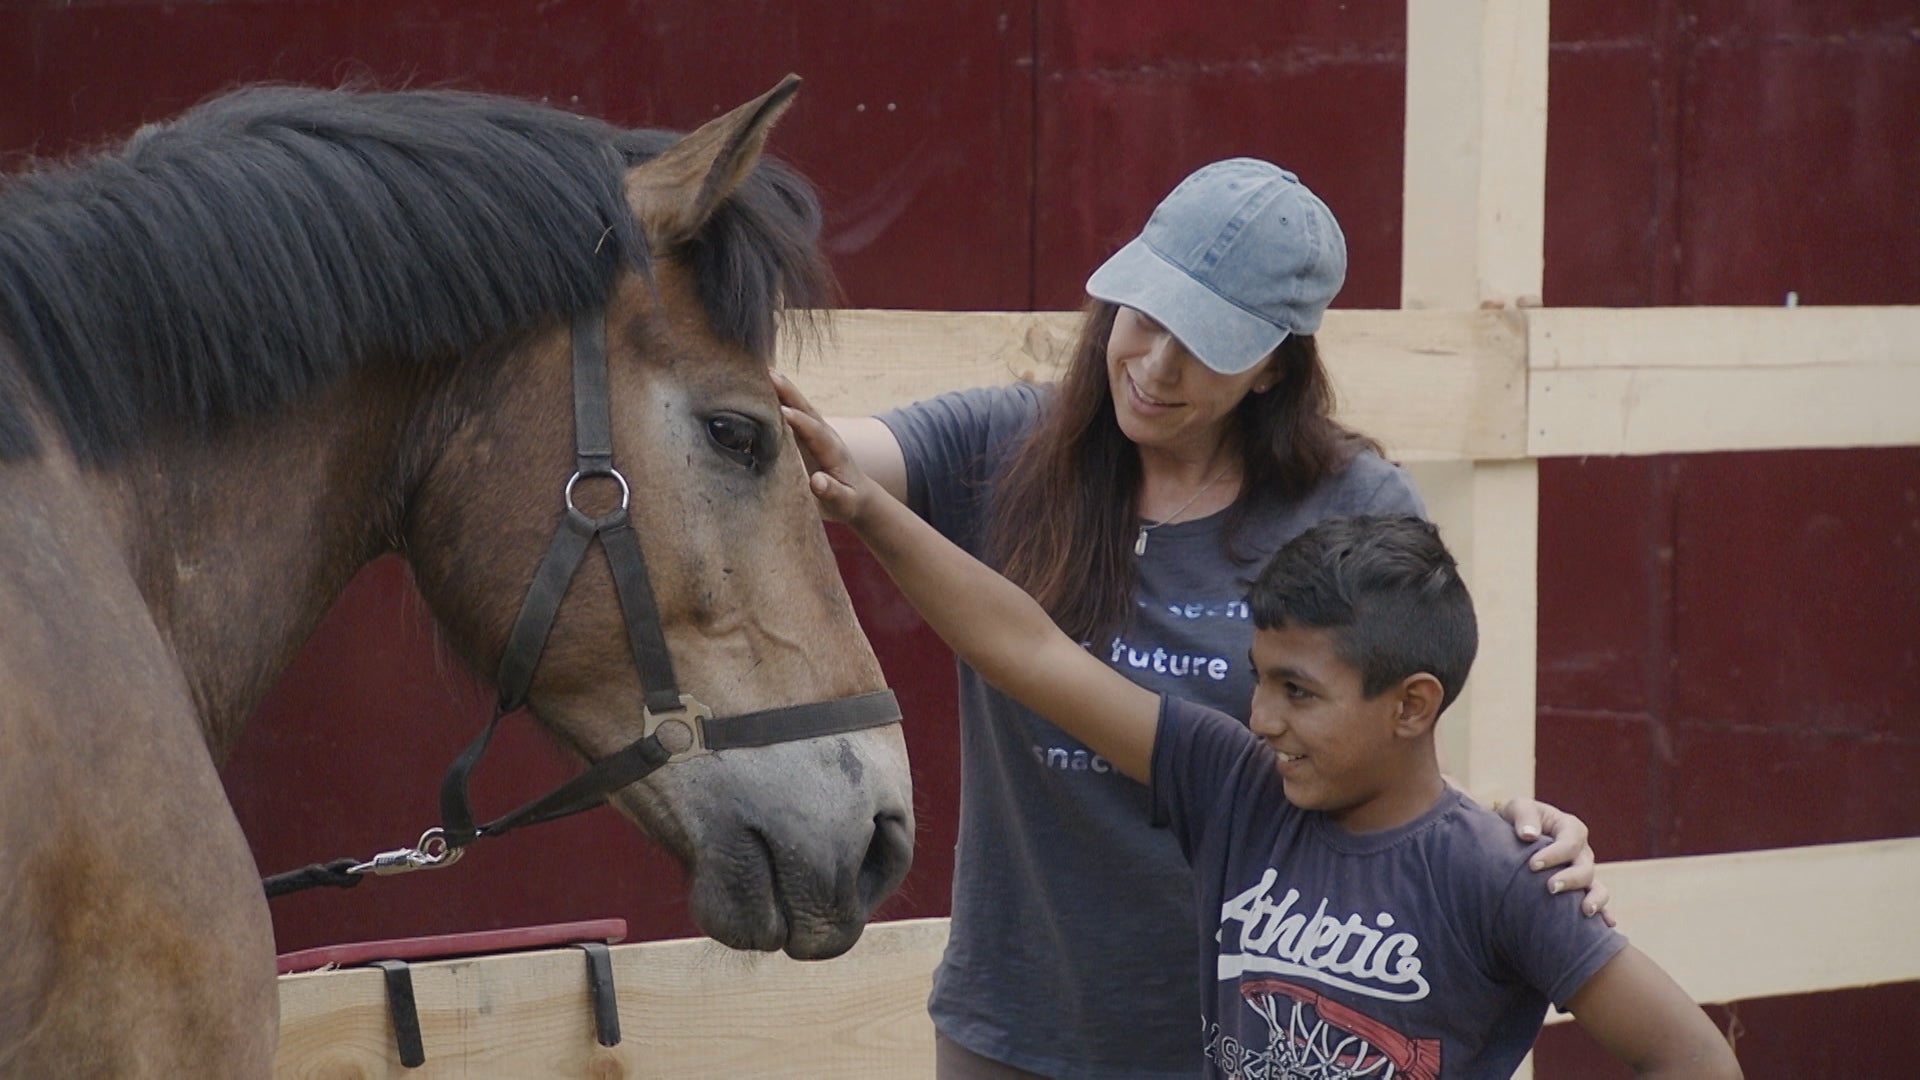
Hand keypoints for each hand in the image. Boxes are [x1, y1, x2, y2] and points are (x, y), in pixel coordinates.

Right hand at [772, 371, 873, 523]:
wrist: (859, 496)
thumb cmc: (849, 501)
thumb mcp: (845, 503)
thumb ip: (833, 492)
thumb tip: (817, 482)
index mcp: (834, 451)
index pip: (816, 433)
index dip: (800, 422)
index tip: (783, 411)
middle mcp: (826, 436)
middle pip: (807, 410)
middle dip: (790, 393)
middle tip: (770, 374)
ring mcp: (817, 432)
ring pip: (800, 406)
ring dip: (784, 389)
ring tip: (764, 370)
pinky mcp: (808, 434)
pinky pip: (794, 412)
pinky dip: (781, 397)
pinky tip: (765, 386)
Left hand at [1496, 797, 1615, 925]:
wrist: (1514, 835)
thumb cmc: (1517, 819)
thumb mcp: (1518, 808)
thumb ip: (1524, 816)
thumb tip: (1528, 835)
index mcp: (1569, 828)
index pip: (1569, 842)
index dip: (1554, 855)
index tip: (1532, 865)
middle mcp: (1581, 851)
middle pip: (1585, 868)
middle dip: (1570, 879)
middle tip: (1550, 887)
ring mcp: (1583, 871)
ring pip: (1596, 887)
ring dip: (1594, 899)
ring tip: (1585, 911)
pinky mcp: (1579, 889)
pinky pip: (1596, 901)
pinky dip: (1604, 913)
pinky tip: (1607, 924)